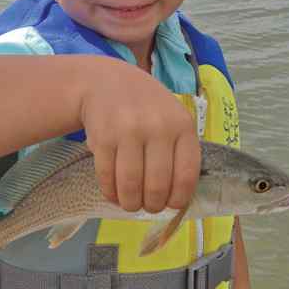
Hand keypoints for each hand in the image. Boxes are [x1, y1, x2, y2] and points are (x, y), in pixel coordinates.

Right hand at [79, 59, 200, 214]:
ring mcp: (128, 131)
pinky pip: (107, 177)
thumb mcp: (173, 118)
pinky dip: (110, 192)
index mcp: (182, 125)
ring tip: (131, 204)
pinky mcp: (102, 138)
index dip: (178, 199)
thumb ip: (179, 150)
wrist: (107, 82)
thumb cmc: (147, 106)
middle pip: (157, 185)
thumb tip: (177, 197)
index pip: (186, 175)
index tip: (171, 205)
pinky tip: (114, 192)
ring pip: (131, 185)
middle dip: (152, 205)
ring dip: (130, 203)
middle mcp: (157, 127)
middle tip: (148, 206)